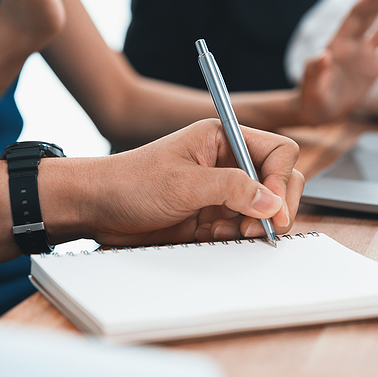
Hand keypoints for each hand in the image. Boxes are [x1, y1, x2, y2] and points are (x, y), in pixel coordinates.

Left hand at [39, 119, 302, 246]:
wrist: (97, 208)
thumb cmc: (130, 182)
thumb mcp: (183, 183)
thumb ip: (231, 189)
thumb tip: (271, 203)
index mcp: (224, 138)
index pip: (278, 151)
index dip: (280, 181)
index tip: (270, 208)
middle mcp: (228, 162)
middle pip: (277, 182)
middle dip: (273, 208)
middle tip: (257, 229)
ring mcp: (221, 190)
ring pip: (263, 210)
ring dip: (252, 226)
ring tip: (224, 234)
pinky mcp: (212, 216)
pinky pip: (242, 228)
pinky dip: (235, 238)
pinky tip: (211, 238)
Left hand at [296, 0, 377, 123]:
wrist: (316, 112)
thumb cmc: (311, 99)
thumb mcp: (311, 87)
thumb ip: (315, 70)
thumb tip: (321, 55)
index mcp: (339, 43)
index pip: (359, 14)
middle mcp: (355, 42)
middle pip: (376, 12)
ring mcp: (367, 53)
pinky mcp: (376, 67)